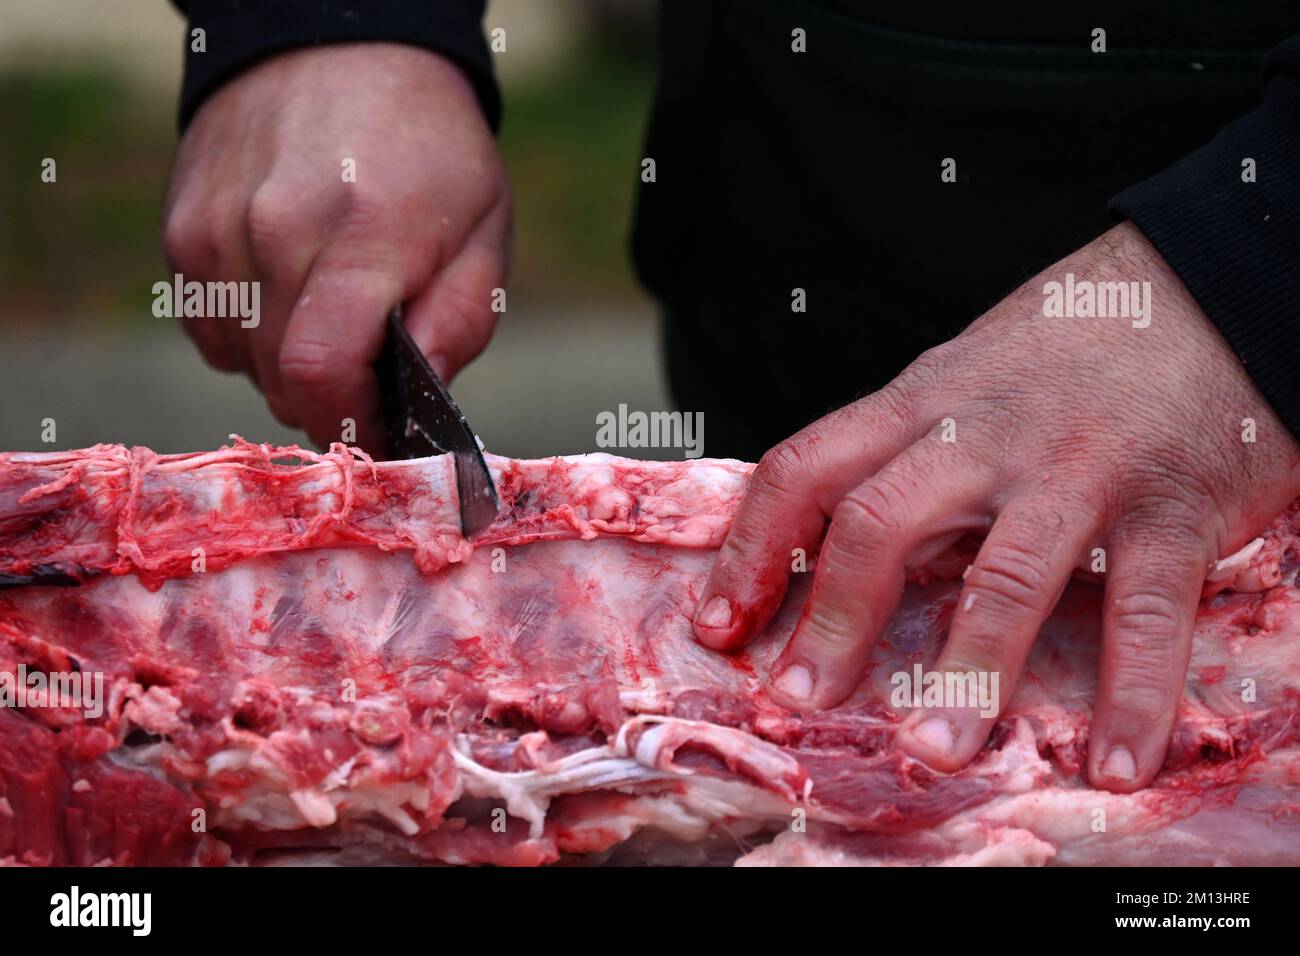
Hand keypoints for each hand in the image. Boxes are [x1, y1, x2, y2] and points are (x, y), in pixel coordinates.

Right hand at [162, 43, 510, 451]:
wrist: (340, 46)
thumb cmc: (429, 150)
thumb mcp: (484, 230)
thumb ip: (459, 322)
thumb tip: (420, 401)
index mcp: (365, 235)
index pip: (321, 372)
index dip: (352, 424)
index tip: (383, 432)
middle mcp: (276, 230)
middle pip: (281, 380)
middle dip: (330, 402)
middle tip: (368, 380)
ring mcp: (217, 228)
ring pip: (242, 362)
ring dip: (288, 368)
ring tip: (332, 317)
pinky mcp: (181, 228)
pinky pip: (210, 328)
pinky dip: (248, 335)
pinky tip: (288, 293)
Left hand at [693, 222, 1299, 790]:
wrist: (1207, 287)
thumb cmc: (1064, 351)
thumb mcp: (959, 379)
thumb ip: (901, 456)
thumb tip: (831, 549)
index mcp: (919, 403)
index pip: (805, 467)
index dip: (750, 549)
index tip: (716, 625)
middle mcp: (984, 435)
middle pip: (880, 521)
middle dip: (832, 617)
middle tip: (799, 699)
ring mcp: (1077, 471)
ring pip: (1005, 576)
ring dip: (966, 675)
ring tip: (933, 752)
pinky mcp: (1172, 506)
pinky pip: (1146, 610)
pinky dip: (1133, 695)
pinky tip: (1115, 762)